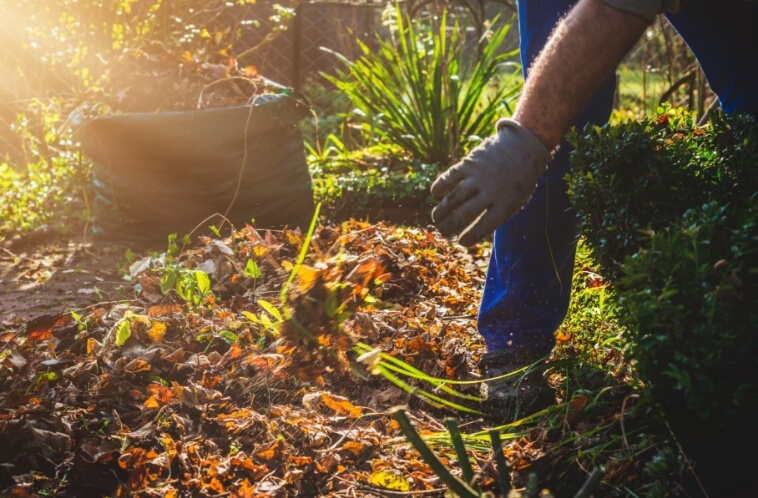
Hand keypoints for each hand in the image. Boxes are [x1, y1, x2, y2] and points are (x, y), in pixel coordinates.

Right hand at [431, 119, 551, 245]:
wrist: (525, 144)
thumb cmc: (522, 177)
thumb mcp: (520, 199)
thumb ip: (502, 213)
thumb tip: (479, 229)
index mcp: (506, 203)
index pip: (484, 225)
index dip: (470, 236)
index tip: (461, 242)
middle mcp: (491, 190)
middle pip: (465, 213)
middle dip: (451, 225)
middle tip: (443, 231)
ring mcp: (479, 175)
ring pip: (455, 197)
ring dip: (442, 210)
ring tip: (436, 218)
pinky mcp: (471, 162)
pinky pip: (451, 176)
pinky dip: (441, 185)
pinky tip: (435, 193)